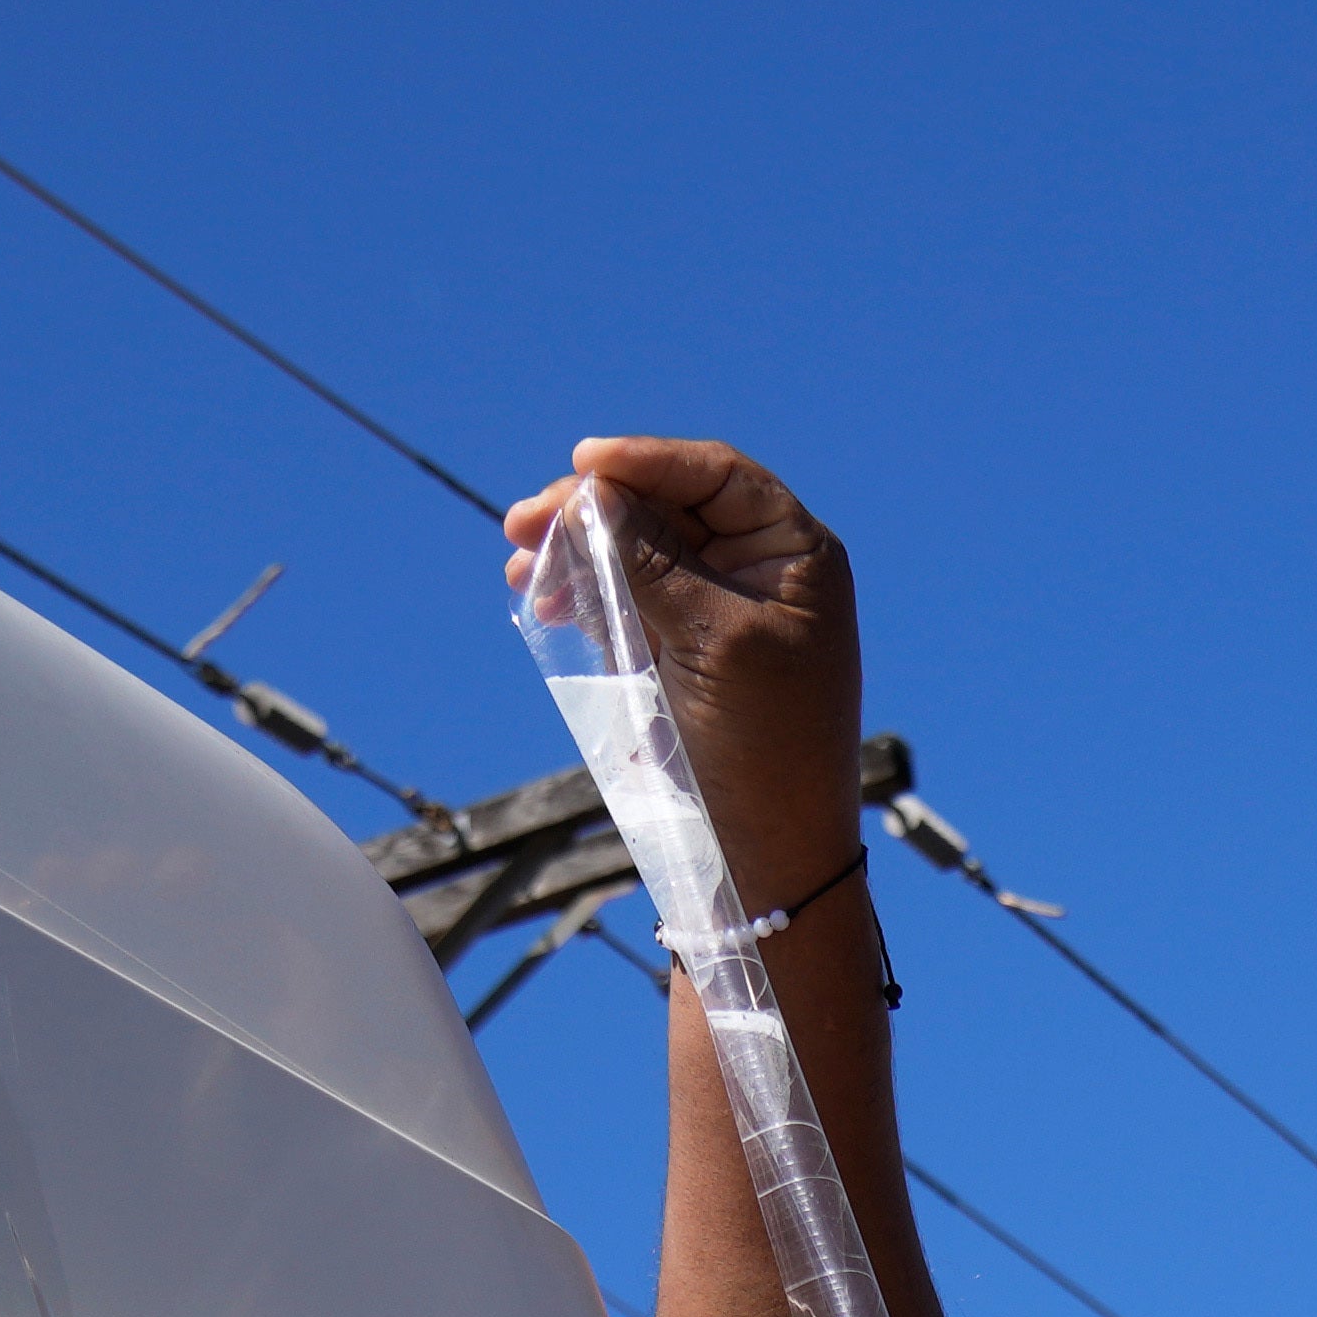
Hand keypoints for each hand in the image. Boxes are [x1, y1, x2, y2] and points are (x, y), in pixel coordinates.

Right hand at [515, 437, 863, 913]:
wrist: (768, 854)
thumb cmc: (761, 745)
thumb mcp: (708, 639)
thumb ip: (650, 560)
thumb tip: (594, 494)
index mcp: (795, 555)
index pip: (715, 476)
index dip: (646, 462)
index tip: (581, 463)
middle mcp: (762, 572)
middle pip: (666, 507)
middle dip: (594, 509)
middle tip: (521, 525)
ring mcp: (720, 611)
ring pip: (638, 553)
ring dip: (578, 552)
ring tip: (521, 570)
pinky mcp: (684, 651)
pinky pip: (629, 599)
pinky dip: (588, 593)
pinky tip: (546, 602)